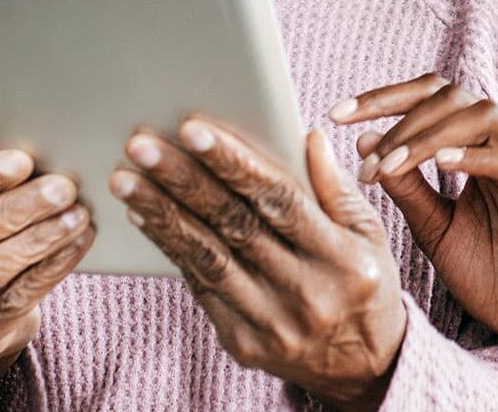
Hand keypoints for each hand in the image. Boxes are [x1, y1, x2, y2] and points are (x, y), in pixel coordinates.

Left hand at [111, 120, 406, 409]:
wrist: (363, 368)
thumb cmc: (365, 286)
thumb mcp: (371, 235)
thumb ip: (337, 187)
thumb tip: (309, 136)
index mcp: (342, 259)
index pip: (280, 200)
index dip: (234, 163)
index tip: (193, 129)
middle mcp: (305, 293)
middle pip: (234, 226)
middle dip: (183, 181)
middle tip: (141, 145)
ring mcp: (271, 322)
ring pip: (207, 258)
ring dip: (161, 214)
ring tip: (126, 179)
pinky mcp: (242, 342)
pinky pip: (200, 287)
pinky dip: (171, 248)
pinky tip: (145, 217)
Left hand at [333, 74, 497, 364]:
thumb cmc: (493, 274)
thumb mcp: (435, 228)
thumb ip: (406, 188)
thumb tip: (364, 140)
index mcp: (480, 146)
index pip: (432, 98)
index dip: (383, 98)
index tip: (336, 115)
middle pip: (454, 96)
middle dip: (399, 116)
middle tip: (363, 154)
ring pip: (484, 116)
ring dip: (428, 136)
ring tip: (389, 167)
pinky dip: (479, 157)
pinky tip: (441, 165)